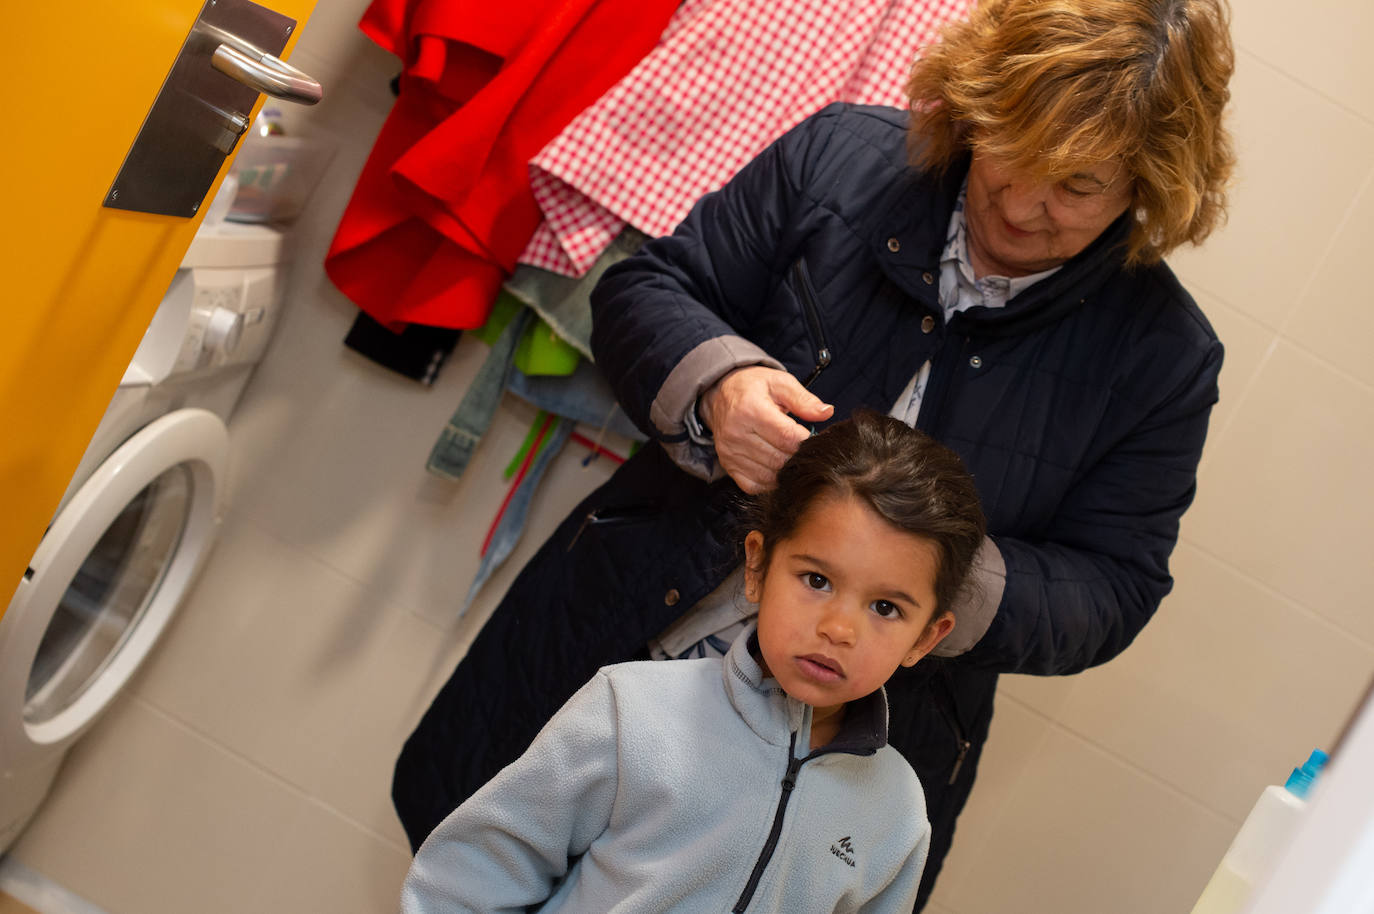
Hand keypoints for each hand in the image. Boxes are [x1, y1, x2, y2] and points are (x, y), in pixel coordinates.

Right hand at [698, 366, 833, 492]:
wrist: (721, 394)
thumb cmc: (753, 388)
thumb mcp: (780, 383)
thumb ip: (803, 399)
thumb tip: (826, 412)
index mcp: (750, 410)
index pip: (786, 437)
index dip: (805, 441)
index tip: (812, 437)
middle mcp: (736, 434)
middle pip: (779, 458)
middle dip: (797, 456)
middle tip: (803, 448)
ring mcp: (730, 453)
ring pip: (769, 475)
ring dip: (785, 470)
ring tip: (791, 456)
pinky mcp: (728, 466)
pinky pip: (754, 485)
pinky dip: (770, 482)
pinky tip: (776, 467)